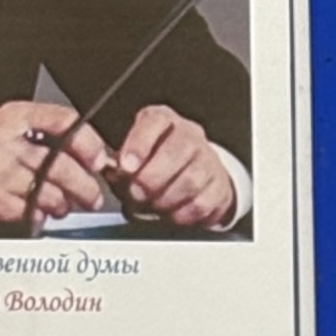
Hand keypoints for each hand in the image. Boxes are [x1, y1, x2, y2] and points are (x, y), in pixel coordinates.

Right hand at [0, 99, 109, 228]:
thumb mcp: (6, 130)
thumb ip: (45, 137)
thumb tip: (91, 156)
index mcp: (12, 118)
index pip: (63, 122)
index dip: (89, 144)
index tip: (98, 160)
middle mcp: (6, 142)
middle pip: (63, 165)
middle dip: (86, 187)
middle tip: (92, 197)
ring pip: (52, 192)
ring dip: (65, 205)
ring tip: (61, 205)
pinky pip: (34, 212)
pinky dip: (41, 216)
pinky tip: (35, 211)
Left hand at [106, 103, 237, 229]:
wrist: (196, 176)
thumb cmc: (157, 164)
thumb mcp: (134, 156)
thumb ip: (121, 166)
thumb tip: (114, 175)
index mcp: (164, 120)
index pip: (155, 121)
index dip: (139, 144)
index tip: (127, 167)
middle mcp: (189, 135)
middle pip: (176, 152)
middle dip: (153, 178)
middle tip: (137, 194)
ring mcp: (209, 160)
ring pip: (191, 180)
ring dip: (167, 199)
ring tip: (154, 206)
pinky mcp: (220, 187)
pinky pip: (203, 203)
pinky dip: (183, 214)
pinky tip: (172, 214)